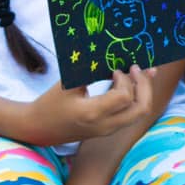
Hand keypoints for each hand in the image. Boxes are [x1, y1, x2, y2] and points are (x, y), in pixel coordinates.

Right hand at [19, 66, 155, 144]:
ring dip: (144, 92)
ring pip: (139, 113)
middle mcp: (105, 125)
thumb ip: (89, 70)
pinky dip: (137, 99)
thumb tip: (109, 54)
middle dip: (145, 86)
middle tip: (137, 68)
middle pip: (141, 109)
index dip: (125, 80)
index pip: (125, 97)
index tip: (115, 69)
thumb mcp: (67, 83)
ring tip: (145, 73)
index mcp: (93, 113)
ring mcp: (109, 130)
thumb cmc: (50, 103)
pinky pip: (131, 115)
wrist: (40, 129)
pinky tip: (136, 84)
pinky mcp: (109, 129)